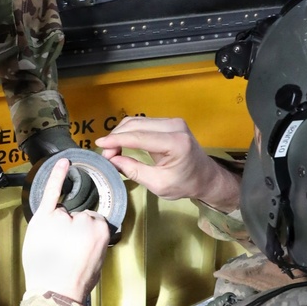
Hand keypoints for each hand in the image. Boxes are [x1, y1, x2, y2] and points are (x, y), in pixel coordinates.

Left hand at [22, 156, 109, 300]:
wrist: (54, 293)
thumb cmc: (74, 282)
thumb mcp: (98, 260)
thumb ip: (95, 239)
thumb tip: (87, 233)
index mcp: (101, 231)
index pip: (94, 221)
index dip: (85, 235)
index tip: (80, 247)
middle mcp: (84, 220)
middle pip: (78, 216)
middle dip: (72, 229)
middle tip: (65, 251)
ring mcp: (63, 218)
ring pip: (62, 213)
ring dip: (58, 225)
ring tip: (54, 247)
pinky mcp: (45, 219)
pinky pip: (53, 192)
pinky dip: (57, 176)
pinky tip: (63, 164)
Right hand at [96, 116, 240, 210]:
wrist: (206, 177)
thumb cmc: (185, 184)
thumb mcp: (158, 184)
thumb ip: (134, 171)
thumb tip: (112, 159)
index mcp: (176, 143)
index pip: (139, 137)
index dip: (117, 140)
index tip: (100, 145)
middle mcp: (175, 126)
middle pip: (136, 125)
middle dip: (116, 137)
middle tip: (105, 154)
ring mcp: (173, 121)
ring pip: (138, 121)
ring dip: (121, 133)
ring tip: (112, 150)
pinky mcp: (169, 122)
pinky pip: (143, 123)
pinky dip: (129, 132)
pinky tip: (121, 143)